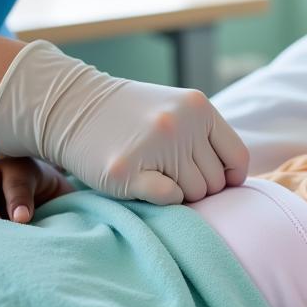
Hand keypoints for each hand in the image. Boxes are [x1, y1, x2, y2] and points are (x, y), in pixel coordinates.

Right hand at [0, 41, 249, 204]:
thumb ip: (206, 135)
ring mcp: (154, 147)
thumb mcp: (175, 109)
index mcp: (199, 108)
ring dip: (179, 193)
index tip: (214, 182)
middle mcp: (180, 124)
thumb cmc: (128, 115)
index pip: (237, 159)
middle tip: (169, 174)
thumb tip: (236, 181)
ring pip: (193, 194)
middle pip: (214, 182)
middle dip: (197, 186)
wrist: (68, 106)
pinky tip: (143, 183)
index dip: (229, 178)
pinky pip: (169, 200)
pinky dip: (162, 199)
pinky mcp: (128, 172)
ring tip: (153, 173)